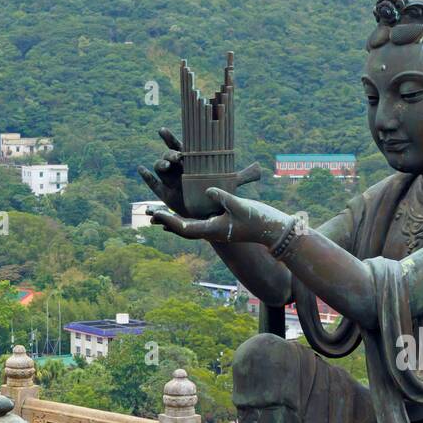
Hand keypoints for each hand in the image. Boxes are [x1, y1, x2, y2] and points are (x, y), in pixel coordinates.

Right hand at [137, 127, 262, 217]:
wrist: (208, 212)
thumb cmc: (217, 193)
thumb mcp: (230, 183)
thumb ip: (243, 175)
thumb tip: (260, 169)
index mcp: (191, 159)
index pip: (178, 145)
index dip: (169, 137)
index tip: (162, 130)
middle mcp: (178, 166)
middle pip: (168, 154)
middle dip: (168, 153)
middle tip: (176, 157)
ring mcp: (170, 178)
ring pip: (160, 166)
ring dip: (160, 163)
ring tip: (166, 166)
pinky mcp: (165, 191)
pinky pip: (153, 182)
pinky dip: (146, 176)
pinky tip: (140, 170)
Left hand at [151, 188, 290, 246]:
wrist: (272, 231)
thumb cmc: (257, 219)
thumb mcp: (239, 205)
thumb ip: (222, 196)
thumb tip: (207, 190)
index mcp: (212, 230)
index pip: (184, 228)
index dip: (169, 221)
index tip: (156, 214)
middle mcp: (210, 232)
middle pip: (182, 228)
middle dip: (165, 221)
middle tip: (149, 213)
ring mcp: (214, 230)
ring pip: (188, 226)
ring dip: (172, 220)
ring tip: (159, 213)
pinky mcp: (220, 225)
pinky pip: (198, 223)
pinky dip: (185, 218)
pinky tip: (179, 213)